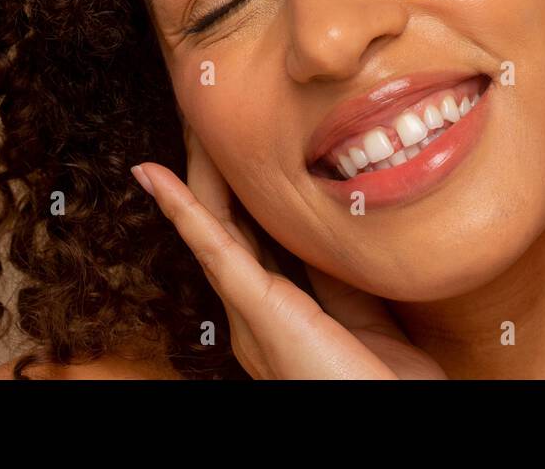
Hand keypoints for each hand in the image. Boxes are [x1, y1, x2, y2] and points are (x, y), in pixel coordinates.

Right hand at [130, 133, 447, 378]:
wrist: (390, 424)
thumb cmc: (383, 386)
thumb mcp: (365, 319)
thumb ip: (342, 283)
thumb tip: (332, 238)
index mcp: (278, 316)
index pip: (251, 240)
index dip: (238, 193)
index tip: (233, 151)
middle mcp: (253, 314)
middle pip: (226, 227)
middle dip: (212, 174)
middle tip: (199, 120)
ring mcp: (249, 314)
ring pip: (213, 227)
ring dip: (194, 174)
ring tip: (182, 125)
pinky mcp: (257, 311)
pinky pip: (213, 248)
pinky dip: (181, 207)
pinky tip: (154, 174)